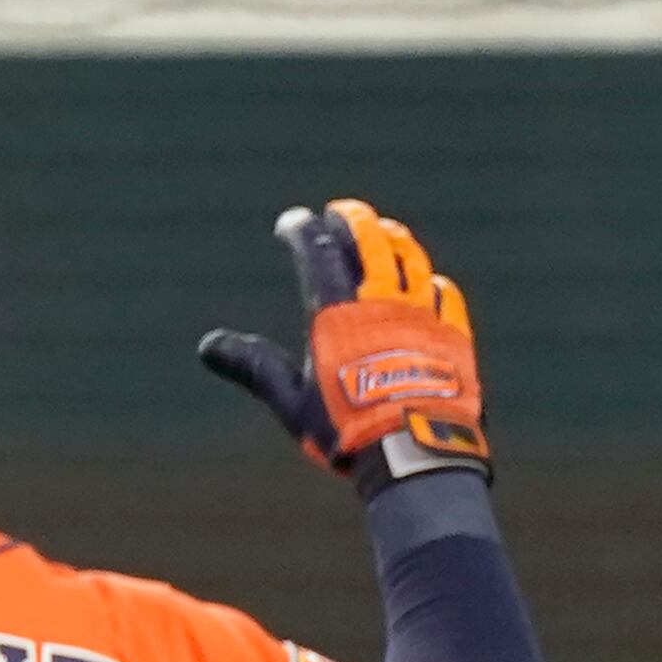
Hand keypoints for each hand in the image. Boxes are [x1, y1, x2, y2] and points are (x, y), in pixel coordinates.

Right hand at [198, 198, 489, 496]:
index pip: (318, 254)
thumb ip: (253, 366)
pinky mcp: (452, 335)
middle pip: (370, 244)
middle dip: (353, 221)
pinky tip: (430, 280)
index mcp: (337, 314)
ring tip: (385, 230)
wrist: (412, 450)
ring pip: (410, 261)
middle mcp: (381, 303)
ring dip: (394, 240)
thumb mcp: (290, 399)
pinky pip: (445, 297)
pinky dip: (433, 283)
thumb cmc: (344, 427)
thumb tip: (209, 346)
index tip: (292, 221)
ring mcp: (421, 315)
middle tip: (341, 211)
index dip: (303, 232)